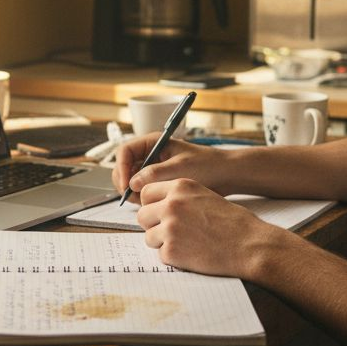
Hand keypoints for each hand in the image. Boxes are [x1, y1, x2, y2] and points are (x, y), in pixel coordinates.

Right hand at [112, 134, 228, 198]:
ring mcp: (152, 169)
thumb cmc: (207, 165)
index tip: (126, 185)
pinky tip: (155, 203)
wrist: (225, 175)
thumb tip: (132, 183)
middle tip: (134, 198)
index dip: (121, 168)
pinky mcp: (157, 182)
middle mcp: (149, 155)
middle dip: (125, 183)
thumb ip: (155, 174)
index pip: (125, 151)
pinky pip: (141, 191)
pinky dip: (142, 198)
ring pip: (130, 182)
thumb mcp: (180, 168)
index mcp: (153, 142)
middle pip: (123, 167)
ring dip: (134, 192)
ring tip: (148, 201)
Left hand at [134, 178, 303, 280]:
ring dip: (162, 242)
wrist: (250, 245)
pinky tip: (192, 253)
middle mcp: (171, 204)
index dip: (152, 205)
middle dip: (153, 224)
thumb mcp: (205, 195)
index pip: (146, 192)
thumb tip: (158, 205)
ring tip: (186, 243)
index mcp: (180, 187)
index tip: (160, 213)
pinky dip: (173, 256)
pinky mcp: (171, 251)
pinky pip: (160, 254)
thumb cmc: (233, 222)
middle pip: (142, 215)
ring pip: (148, 236)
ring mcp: (170, 228)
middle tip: (171, 232)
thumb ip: (180, 197)